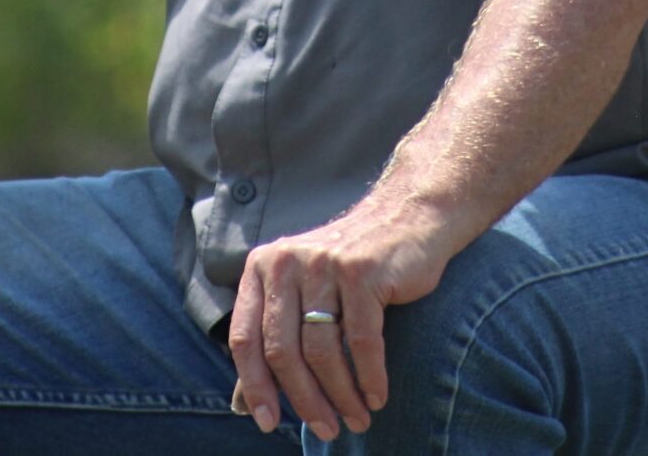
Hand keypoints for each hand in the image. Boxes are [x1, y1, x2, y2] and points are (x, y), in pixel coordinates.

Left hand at [226, 198, 458, 440]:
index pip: (245, 338)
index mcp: (262, 268)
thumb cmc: (351, 267)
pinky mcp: (362, 271)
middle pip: (283, 351)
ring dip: (340, 395)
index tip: (267, 423)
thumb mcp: (302, 294)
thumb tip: (240, 406)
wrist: (407, 216)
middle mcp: (286, 262)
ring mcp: (323, 264)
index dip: (254, 386)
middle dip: (304, 400)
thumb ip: (272, 342)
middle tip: (326, 430)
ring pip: (322, 351)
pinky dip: (369, 377)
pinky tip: (377, 397)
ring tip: (356, 419)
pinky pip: (362, 340)